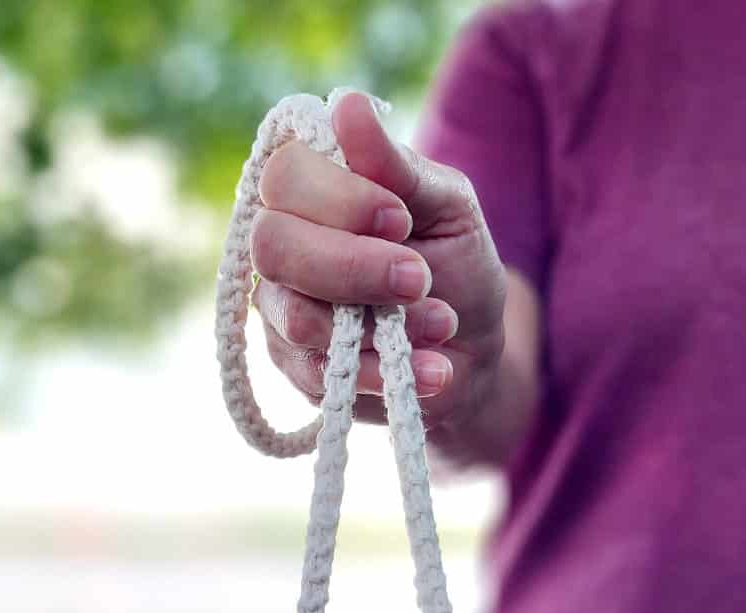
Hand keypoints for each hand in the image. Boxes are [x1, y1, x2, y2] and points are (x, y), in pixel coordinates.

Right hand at [251, 92, 506, 426]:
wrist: (471, 351)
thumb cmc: (454, 264)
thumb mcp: (447, 206)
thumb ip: (397, 166)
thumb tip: (346, 105)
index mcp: (311, 191)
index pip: (285, 176)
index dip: (340, 199)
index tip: (400, 219)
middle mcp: (282, 248)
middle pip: (273, 244)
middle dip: (352, 265)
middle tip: (418, 278)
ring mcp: (282, 313)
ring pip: (295, 316)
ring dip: (379, 324)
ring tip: (441, 324)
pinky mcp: (298, 372)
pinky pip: (323, 374)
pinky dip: (386, 372)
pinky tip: (433, 369)